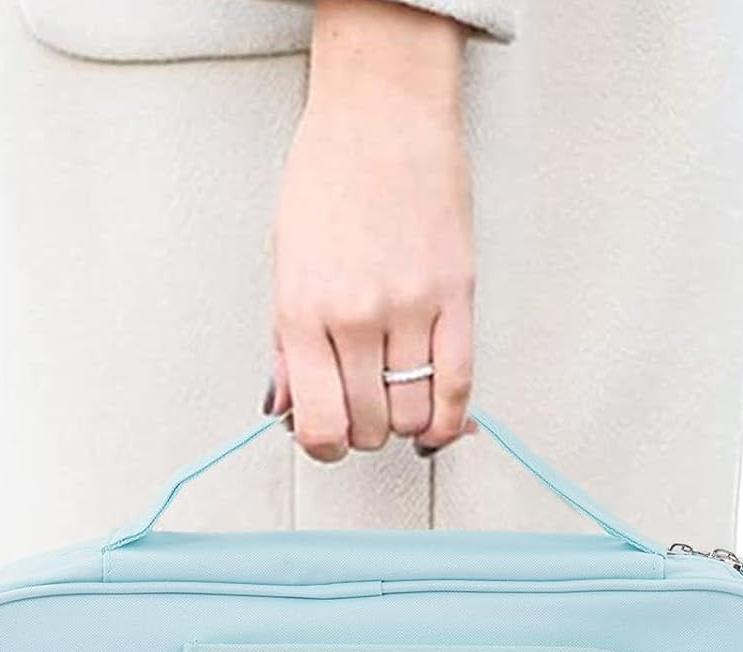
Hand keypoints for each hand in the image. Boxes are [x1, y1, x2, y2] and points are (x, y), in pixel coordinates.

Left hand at [270, 0, 475, 461]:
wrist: (382, 112)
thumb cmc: (328, 176)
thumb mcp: (284, 263)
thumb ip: (285, 345)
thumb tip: (284, 407)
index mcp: (301, 312)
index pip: (317, 422)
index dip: (324, 448)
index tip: (329, 441)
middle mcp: (353, 316)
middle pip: (367, 425)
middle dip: (365, 432)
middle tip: (364, 412)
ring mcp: (408, 307)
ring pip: (412, 413)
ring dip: (405, 424)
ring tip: (399, 403)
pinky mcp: (456, 293)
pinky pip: (458, 383)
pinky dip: (450, 418)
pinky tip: (440, 425)